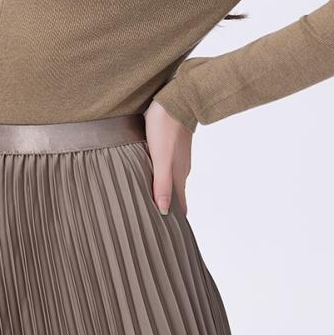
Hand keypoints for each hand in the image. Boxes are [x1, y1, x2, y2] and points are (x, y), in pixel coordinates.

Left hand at [144, 99, 192, 216]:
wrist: (175, 99)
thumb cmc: (165, 127)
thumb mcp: (160, 157)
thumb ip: (162, 183)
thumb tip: (163, 211)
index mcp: (178, 174)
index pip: (180, 204)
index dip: (175, 219)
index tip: (169, 235)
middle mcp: (181, 168)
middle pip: (175, 194)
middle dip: (168, 209)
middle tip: (156, 224)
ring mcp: (178, 157)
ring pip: (171, 180)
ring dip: (164, 192)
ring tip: (152, 204)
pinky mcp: (173, 146)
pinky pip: (167, 167)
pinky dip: (161, 177)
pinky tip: (152, 176)